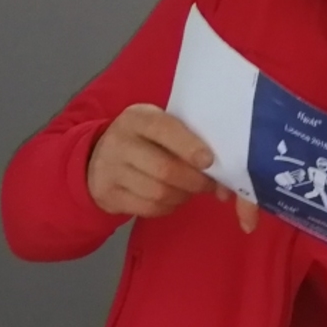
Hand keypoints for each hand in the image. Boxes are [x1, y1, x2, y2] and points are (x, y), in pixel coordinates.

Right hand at [87, 103, 257, 232]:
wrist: (99, 156)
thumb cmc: (147, 139)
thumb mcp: (162, 128)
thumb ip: (191, 142)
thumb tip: (227, 184)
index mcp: (138, 118)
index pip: (164, 129)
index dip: (190, 147)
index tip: (209, 161)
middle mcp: (119, 141)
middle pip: (165, 169)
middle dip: (195, 181)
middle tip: (210, 184)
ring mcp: (109, 169)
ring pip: (158, 192)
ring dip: (184, 196)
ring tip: (191, 189)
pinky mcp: (107, 194)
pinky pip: (148, 208)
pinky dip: (168, 207)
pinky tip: (173, 198)